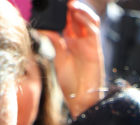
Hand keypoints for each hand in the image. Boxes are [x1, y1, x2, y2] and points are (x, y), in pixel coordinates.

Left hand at [41, 1, 104, 118]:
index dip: (63, 11)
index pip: (68, 21)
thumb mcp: (59, 58)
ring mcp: (89, 44)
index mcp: (71, 42)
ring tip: (71, 4)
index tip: (53, 5)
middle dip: (71, 7)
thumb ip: (54, 42)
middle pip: (78, 18)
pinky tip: (77, 14)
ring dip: (80, 10)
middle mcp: (81, 41)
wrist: (81, 99)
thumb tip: (43, 28)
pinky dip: (86, 20)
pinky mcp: (96, 49)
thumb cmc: (70, 83)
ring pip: (88, 20)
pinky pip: (93, 30)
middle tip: (62, 0)